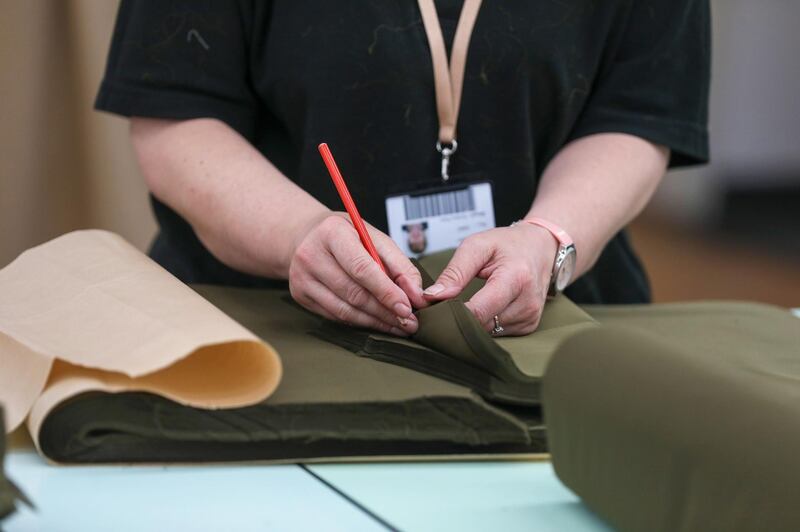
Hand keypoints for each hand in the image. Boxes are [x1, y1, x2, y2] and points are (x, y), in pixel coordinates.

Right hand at [289, 212, 426, 335]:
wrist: (305, 236)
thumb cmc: (345, 236)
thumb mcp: (374, 238)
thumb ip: (400, 265)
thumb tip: (417, 295)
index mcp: (332, 233)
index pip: (361, 268)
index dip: (386, 291)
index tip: (407, 308)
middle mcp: (311, 255)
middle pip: (354, 293)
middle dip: (385, 311)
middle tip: (409, 323)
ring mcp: (302, 278)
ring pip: (345, 310)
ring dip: (376, 321)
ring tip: (398, 326)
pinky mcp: (300, 295)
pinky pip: (336, 316)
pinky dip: (360, 322)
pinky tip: (377, 322)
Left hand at [422, 224, 557, 334]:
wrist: (541, 247)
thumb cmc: (508, 244)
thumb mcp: (477, 246)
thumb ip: (455, 272)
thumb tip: (432, 297)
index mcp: (516, 278)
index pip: (479, 311)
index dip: (453, 313)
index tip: (436, 308)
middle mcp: (527, 302)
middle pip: (482, 324)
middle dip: (460, 318)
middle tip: (446, 305)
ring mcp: (530, 317)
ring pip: (488, 332)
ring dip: (472, 322)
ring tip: (467, 302)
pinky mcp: (529, 326)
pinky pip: (498, 332)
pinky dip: (486, 322)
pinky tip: (483, 308)